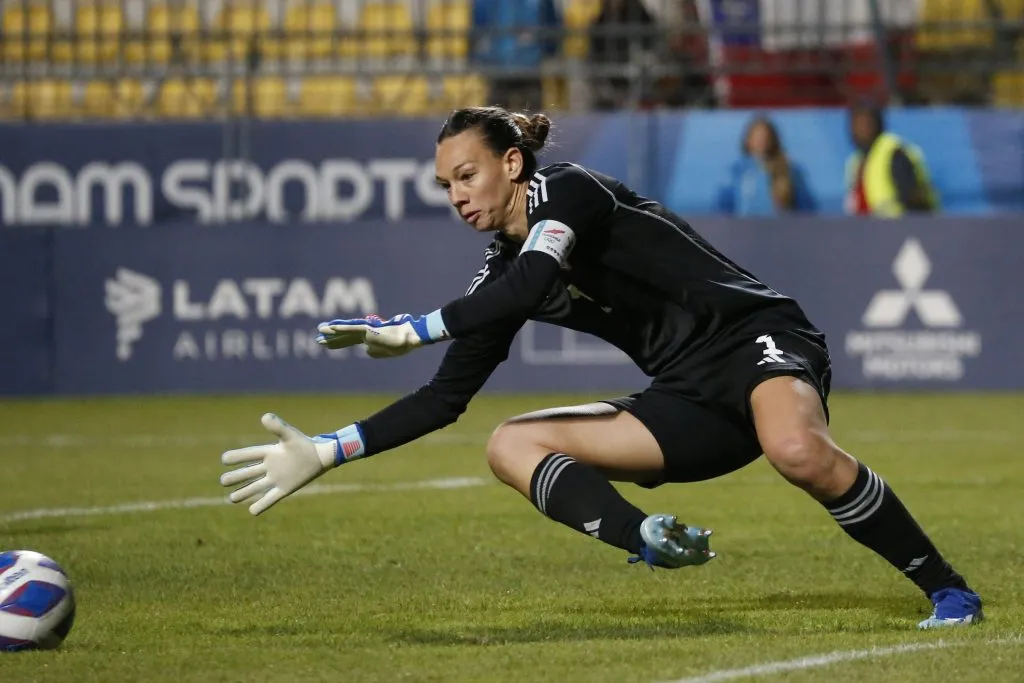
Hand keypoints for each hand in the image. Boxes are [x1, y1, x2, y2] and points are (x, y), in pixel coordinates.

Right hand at [220, 413, 337, 515]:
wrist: (321, 456)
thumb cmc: (305, 444)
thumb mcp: (290, 435)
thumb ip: (277, 427)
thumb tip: (265, 416)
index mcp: (269, 453)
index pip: (249, 454)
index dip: (237, 457)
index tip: (224, 459)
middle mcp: (270, 466)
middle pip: (248, 473)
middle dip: (235, 477)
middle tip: (223, 481)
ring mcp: (276, 479)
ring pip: (256, 487)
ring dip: (244, 492)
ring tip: (231, 498)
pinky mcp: (285, 489)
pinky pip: (270, 498)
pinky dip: (261, 505)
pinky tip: (252, 511)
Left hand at [316, 311, 448, 358]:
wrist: (411, 338)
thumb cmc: (403, 344)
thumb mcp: (387, 352)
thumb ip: (375, 351)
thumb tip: (366, 350)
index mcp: (370, 339)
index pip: (350, 340)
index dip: (337, 342)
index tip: (325, 344)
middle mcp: (366, 333)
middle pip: (344, 336)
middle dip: (331, 339)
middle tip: (317, 339)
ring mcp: (367, 331)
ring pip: (345, 330)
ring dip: (331, 331)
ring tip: (319, 331)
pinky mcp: (369, 329)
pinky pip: (352, 328)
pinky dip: (340, 328)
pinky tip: (330, 328)